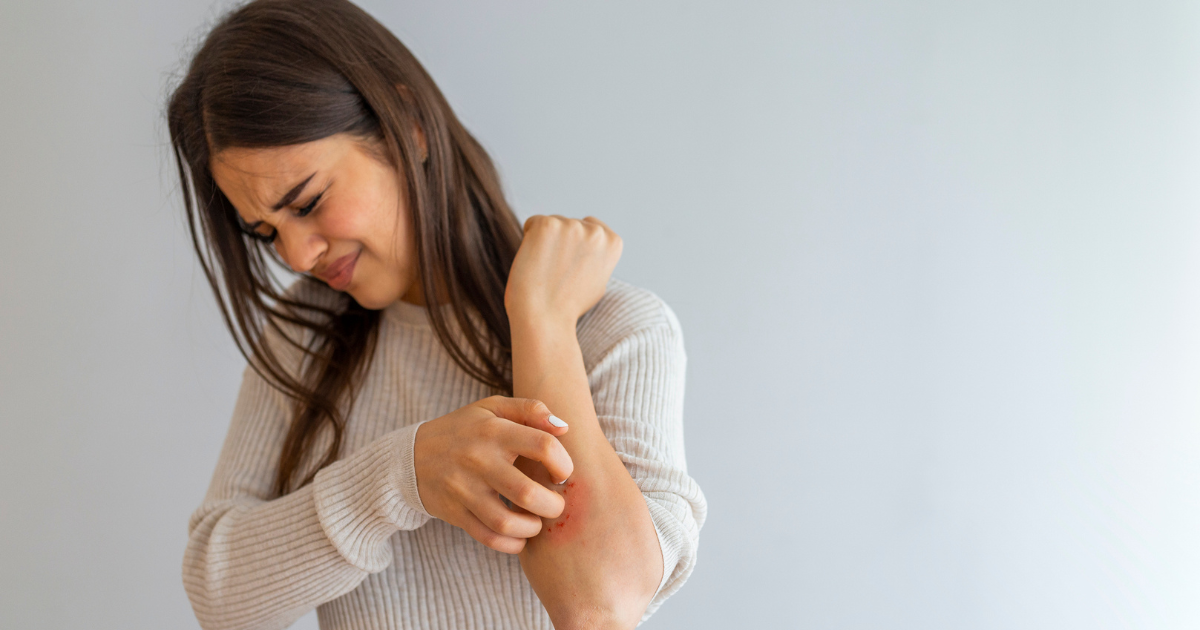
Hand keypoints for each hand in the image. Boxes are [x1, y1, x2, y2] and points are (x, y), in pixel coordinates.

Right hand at [413, 396, 573, 553]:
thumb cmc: (465, 430)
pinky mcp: (455, 513)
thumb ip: (531, 410)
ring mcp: (464, 489)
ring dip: (532, 528)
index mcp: (494, 431)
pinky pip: (488, 538)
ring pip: (506, 523)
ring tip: (537, 521)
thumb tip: (564, 428)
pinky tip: (520, 536)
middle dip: (553, 505)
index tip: (562, 473)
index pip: (543, 446)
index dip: (564, 463)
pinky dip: (511, 544)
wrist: (412, 456)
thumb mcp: (493, 408)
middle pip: (527, 493)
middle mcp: (479, 460)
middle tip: (555, 504)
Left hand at [505, 215, 622, 325]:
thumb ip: (597, 259)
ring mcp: (572, 226)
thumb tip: (588, 247)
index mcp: (613, 243)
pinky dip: (528, 240)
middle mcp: (596, 232)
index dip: (576, 248)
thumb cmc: (567, 307)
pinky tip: (534, 262)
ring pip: (551, 224)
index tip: (571, 269)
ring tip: (546, 271)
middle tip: (557, 274)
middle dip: (560, 244)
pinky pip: (532, 224)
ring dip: (545, 243)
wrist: (545, 319)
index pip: (591, 227)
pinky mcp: (547, 225)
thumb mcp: (598, 282)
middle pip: (570, 224)